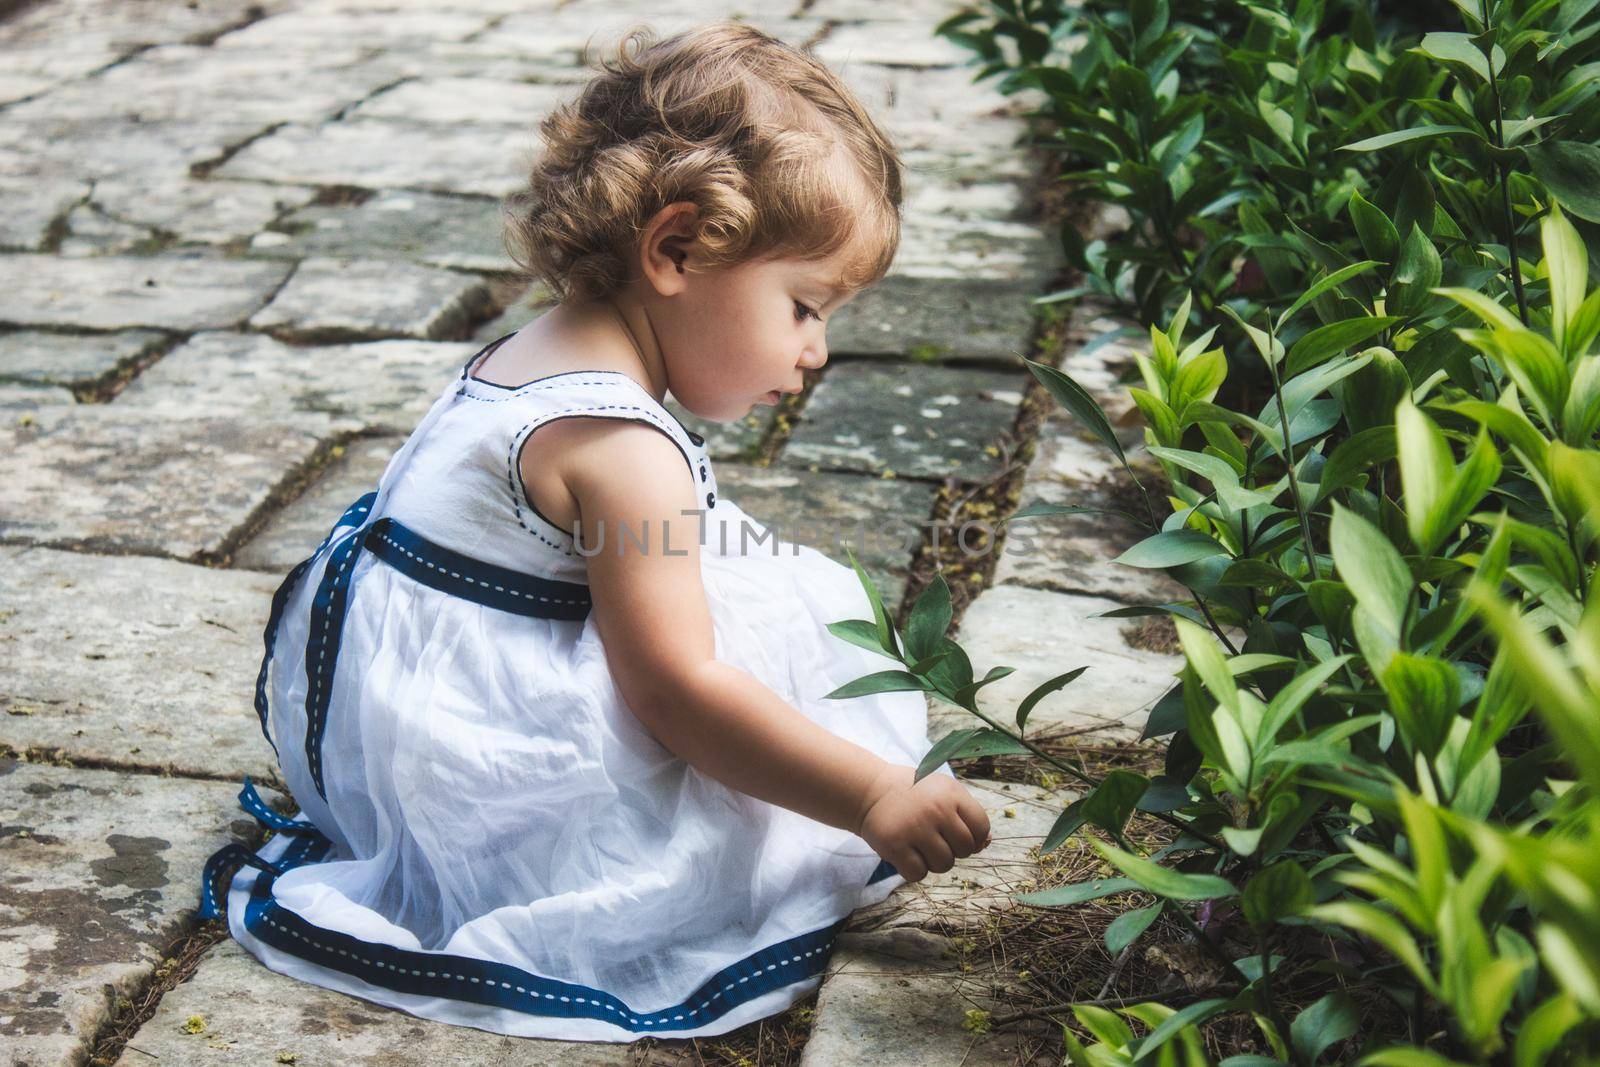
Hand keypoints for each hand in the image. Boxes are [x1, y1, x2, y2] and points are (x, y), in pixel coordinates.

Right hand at [853, 763, 992, 881]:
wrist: (871, 791)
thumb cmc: (914, 795)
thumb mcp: (944, 793)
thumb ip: (967, 815)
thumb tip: (986, 843)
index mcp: (952, 793)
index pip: (981, 827)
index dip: (975, 837)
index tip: (958, 835)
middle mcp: (936, 809)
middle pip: (964, 850)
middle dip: (953, 849)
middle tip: (935, 838)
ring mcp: (915, 827)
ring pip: (944, 865)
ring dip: (933, 861)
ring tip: (919, 844)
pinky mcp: (894, 844)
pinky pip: (918, 874)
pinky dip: (913, 869)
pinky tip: (906, 853)